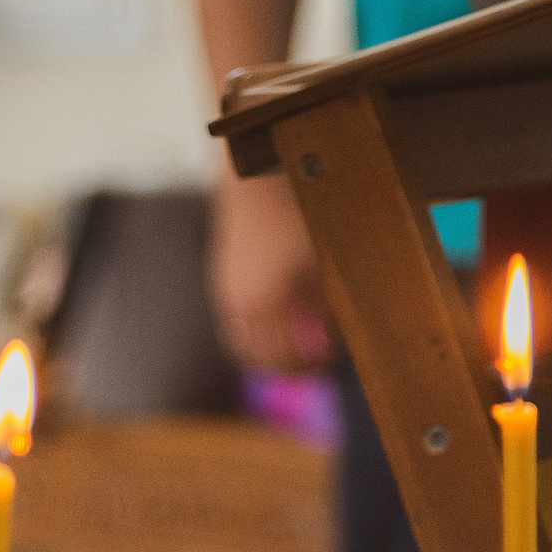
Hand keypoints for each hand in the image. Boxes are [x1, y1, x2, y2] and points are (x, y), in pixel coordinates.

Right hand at [210, 172, 329, 371]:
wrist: (255, 187)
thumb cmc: (297, 220)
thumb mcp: (321, 265)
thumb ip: (323, 308)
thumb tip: (329, 343)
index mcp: (267, 303)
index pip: (285, 356)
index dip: (310, 364)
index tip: (330, 360)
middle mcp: (241, 305)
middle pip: (261, 358)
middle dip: (288, 365)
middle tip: (314, 361)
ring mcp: (226, 296)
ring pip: (242, 345)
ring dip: (267, 352)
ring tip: (295, 346)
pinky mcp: (222, 285)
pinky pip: (234, 326)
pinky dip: (254, 334)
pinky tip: (277, 322)